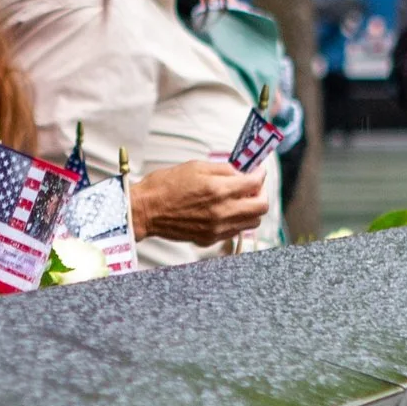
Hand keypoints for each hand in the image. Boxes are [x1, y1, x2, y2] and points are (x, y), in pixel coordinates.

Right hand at [130, 159, 269, 245]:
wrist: (145, 210)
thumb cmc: (165, 186)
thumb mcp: (196, 167)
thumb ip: (224, 169)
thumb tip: (242, 172)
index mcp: (218, 190)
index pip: (254, 183)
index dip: (259, 174)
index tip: (257, 171)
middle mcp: (221, 211)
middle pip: (261, 207)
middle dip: (261, 193)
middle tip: (252, 186)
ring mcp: (217, 228)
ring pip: (252, 222)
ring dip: (251, 209)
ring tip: (240, 199)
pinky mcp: (210, 239)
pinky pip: (235, 230)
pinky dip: (237, 220)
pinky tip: (225, 210)